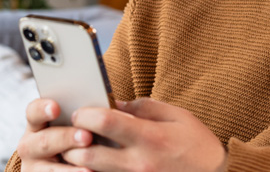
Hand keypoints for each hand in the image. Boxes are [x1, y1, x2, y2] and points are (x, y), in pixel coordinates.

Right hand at [17, 98, 96, 170]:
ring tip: (89, 169)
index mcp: (35, 124)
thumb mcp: (67, 127)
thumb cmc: (70, 139)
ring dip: (70, 169)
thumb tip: (101, 110)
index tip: (56, 108)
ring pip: (50, 168)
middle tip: (87, 136)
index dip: (43, 109)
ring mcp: (33, 167)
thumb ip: (76, 118)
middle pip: (45, 140)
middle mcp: (29, 145)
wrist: (61, 165)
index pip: (33, 112)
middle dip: (66, 138)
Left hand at [62, 98, 226, 171]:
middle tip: (72, 132)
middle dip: (73, 142)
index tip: (81, 111)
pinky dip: (95, 171)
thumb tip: (113, 104)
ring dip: (78, 160)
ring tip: (80, 148)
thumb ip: (143, 108)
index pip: (105, 122)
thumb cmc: (198, 145)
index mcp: (151, 138)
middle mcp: (140, 164)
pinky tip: (96, 163)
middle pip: (88, 155)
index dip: (85, 114)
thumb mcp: (176, 116)